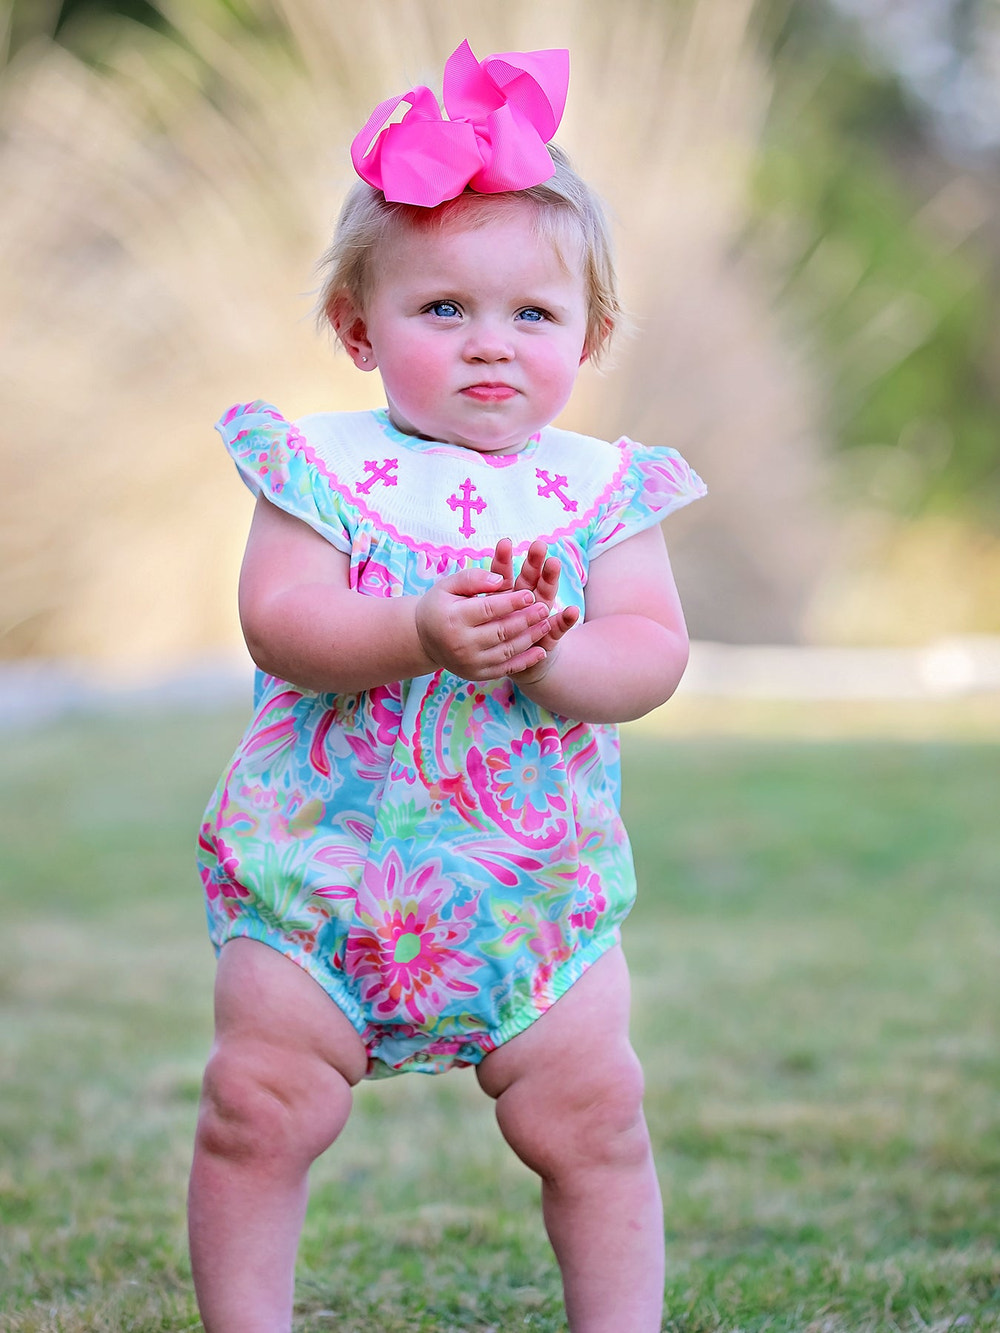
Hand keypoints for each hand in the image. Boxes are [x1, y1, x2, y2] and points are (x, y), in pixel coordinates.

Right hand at [414, 565, 551, 680]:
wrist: (423, 639)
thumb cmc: (439, 606)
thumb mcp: (448, 585)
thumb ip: (473, 578)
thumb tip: (501, 579)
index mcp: (453, 618)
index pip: (489, 609)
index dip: (512, 602)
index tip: (530, 593)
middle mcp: (461, 644)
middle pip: (501, 631)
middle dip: (526, 619)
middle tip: (544, 607)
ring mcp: (469, 662)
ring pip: (507, 650)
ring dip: (530, 638)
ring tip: (546, 624)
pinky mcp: (476, 675)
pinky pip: (505, 669)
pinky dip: (525, 661)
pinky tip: (541, 651)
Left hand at [489, 539, 579, 682]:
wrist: (509, 663)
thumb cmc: (487, 636)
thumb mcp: (479, 614)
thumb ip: (478, 592)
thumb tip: (493, 580)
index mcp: (505, 593)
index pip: (504, 573)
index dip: (503, 559)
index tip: (504, 542)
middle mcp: (525, 601)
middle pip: (530, 578)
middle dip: (534, 561)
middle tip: (538, 544)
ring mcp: (540, 616)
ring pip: (546, 595)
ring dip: (550, 580)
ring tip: (553, 564)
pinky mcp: (549, 636)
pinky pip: (558, 628)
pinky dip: (565, 621)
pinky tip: (572, 611)